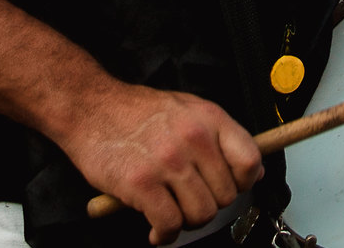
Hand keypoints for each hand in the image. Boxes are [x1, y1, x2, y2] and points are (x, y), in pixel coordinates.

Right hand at [57, 82, 261, 245]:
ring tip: (171, 211)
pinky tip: (156, 228)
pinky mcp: (142, 183)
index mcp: (208, 118)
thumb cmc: (136, 111)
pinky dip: (164, 235)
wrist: (90, 108)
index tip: (229, 186)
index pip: (249, 161)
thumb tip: (253, 169)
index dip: (243, 182)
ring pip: (200, 215)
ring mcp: (168, 161)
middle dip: (208, 204)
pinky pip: (169, 225)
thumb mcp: (187, 109)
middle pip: (225, 196)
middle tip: (188, 200)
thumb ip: (218, 136)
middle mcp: (192, 138)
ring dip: (186, 222)